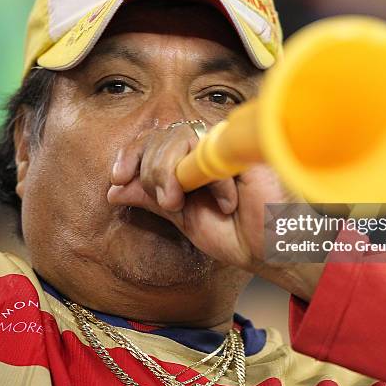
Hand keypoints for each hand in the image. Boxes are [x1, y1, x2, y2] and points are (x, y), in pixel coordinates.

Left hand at [107, 122, 289, 273]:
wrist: (271, 251)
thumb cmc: (234, 235)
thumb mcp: (181, 219)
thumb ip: (151, 199)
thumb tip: (113, 190)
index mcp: (187, 162)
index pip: (152, 142)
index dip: (131, 154)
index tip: (117, 178)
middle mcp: (204, 149)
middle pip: (161, 137)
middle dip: (152, 171)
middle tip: (169, 202)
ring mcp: (225, 145)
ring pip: (181, 135)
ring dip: (172, 171)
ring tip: (184, 202)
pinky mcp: (247, 146)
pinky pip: (213, 146)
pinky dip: (211, 178)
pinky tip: (224, 201)